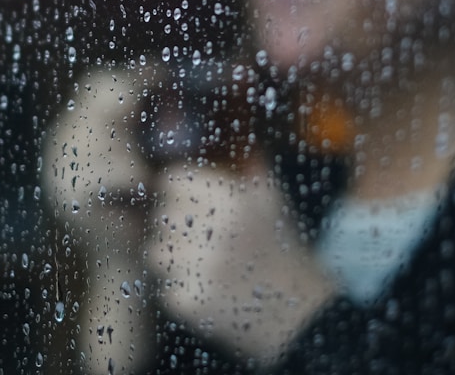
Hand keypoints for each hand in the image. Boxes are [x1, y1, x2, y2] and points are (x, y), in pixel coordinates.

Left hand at [147, 159, 337, 365]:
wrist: (299, 312)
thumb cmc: (284, 251)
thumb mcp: (272, 201)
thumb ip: (251, 168)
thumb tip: (238, 142)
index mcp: (231, 201)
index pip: (172, 180)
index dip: (177, 189)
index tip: (183, 199)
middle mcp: (212, 232)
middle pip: (161, 214)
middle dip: (175, 224)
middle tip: (196, 235)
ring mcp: (199, 269)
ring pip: (156, 251)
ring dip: (173, 257)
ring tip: (200, 263)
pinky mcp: (190, 301)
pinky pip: (165, 285)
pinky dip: (180, 288)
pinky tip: (207, 288)